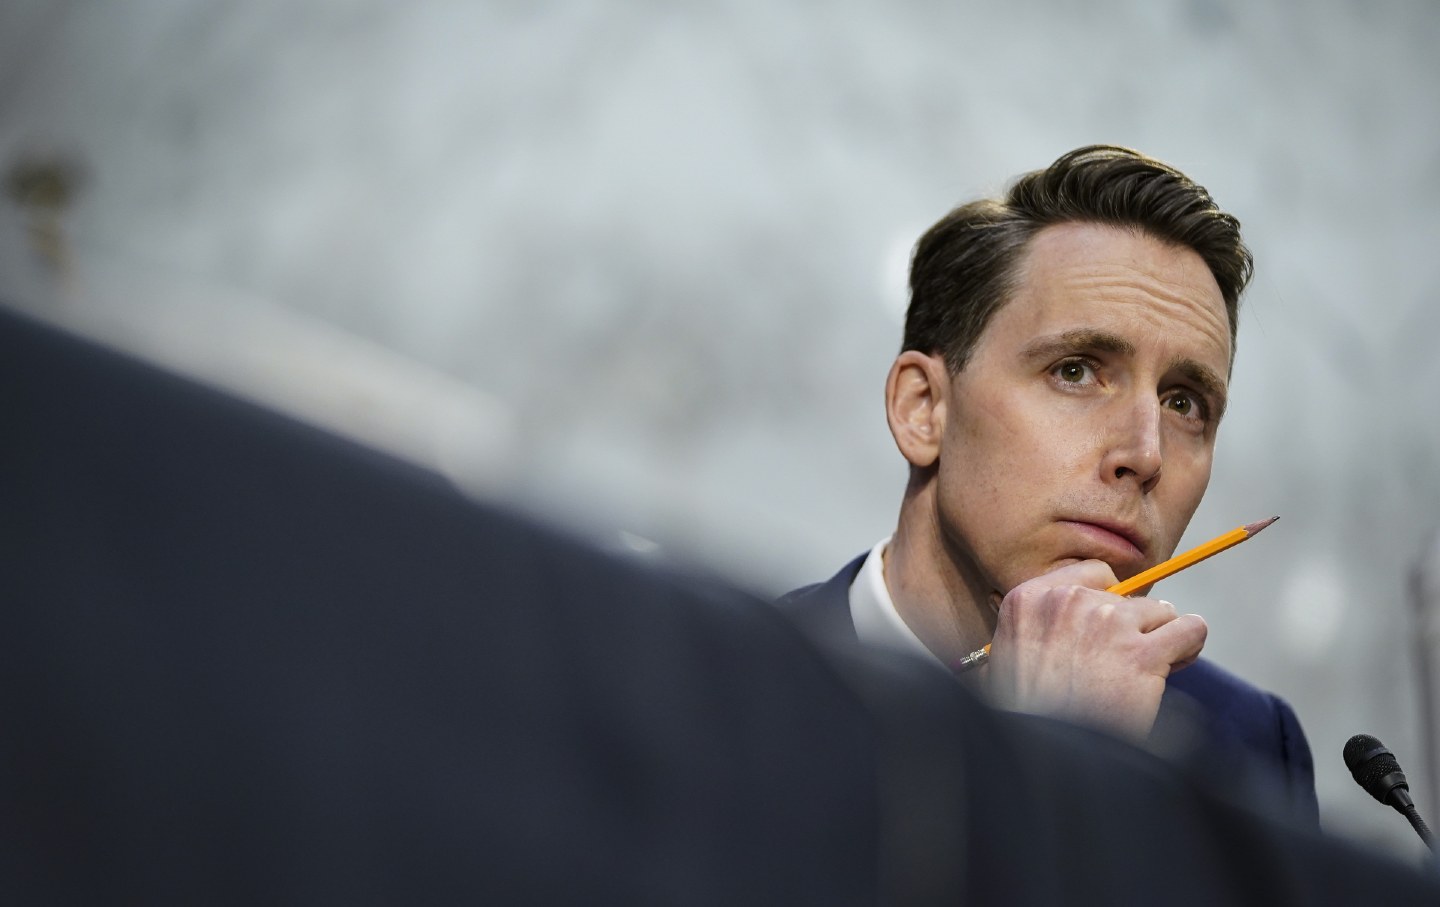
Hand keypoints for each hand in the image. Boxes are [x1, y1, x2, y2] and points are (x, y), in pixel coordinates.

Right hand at [980, 560, 1207, 742]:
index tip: (1108, 627)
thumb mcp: (1003, 661)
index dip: (1107, 601)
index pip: (1091, 574)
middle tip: (1127, 658)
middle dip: (1133, 624)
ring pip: (1160, 611)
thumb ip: (1031, 631)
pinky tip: (1180, 661)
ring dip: (1160, 636)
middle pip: (1126, 595)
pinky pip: (1189, 628)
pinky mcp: (1143, 654)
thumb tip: (1055, 626)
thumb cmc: (1025, 714)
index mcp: (1029, 599)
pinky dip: (1190, 644)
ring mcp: (1108, 624)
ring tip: (1154, 666)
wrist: (1044, 753)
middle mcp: (1068, 602)